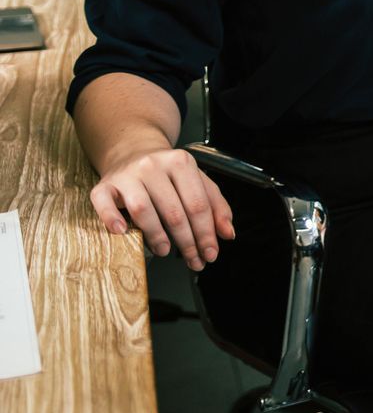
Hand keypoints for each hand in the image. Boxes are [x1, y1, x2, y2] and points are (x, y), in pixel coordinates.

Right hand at [89, 145, 235, 271]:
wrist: (132, 152)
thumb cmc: (168, 173)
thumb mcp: (197, 181)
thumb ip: (216, 205)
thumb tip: (228, 234)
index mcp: (181, 162)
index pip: (198, 204)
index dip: (206, 233)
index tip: (210, 254)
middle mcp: (153, 166)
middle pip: (174, 210)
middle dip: (186, 241)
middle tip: (192, 260)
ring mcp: (127, 175)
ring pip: (143, 209)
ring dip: (156, 235)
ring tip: (165, 250)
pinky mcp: (103, 186)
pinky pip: (104, 204)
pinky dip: (112, 219)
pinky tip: (122, 232)